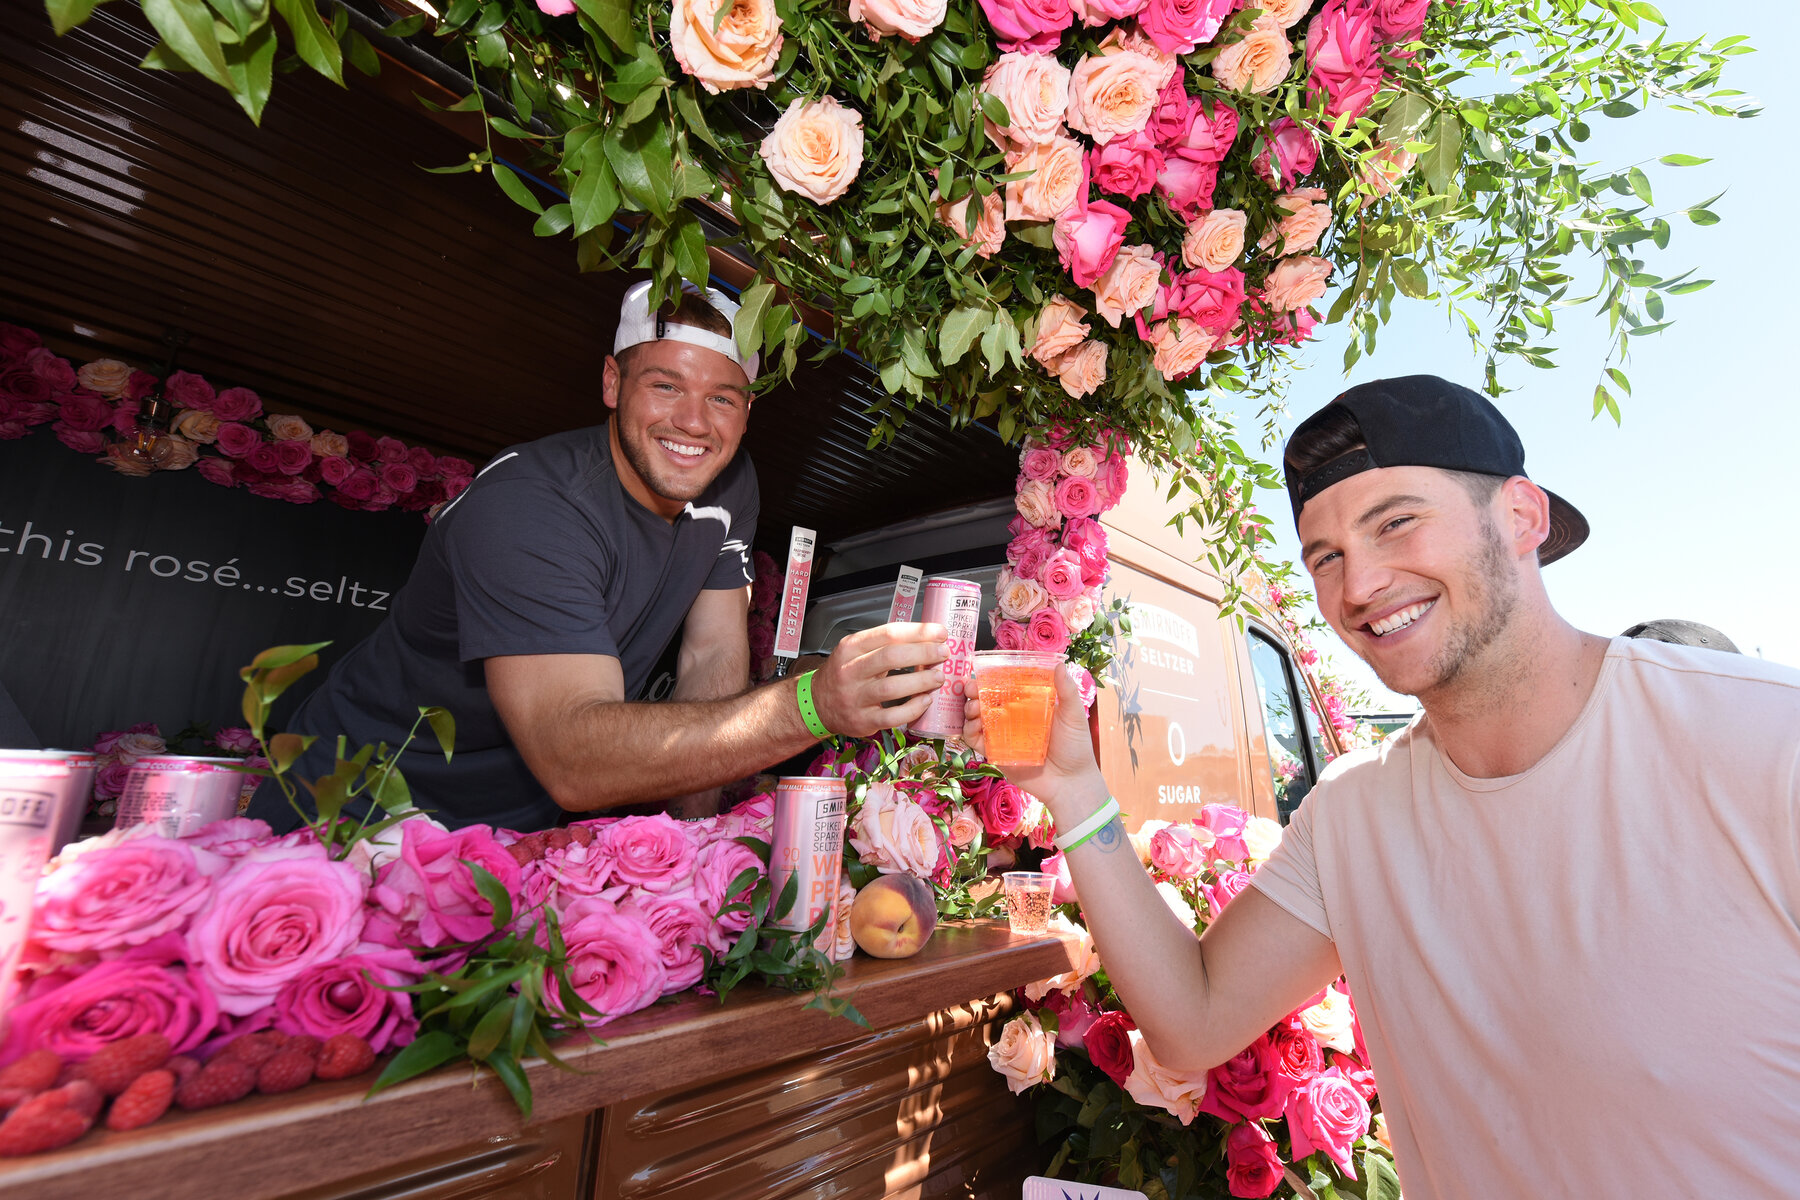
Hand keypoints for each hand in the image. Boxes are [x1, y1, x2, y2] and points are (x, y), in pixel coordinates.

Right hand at [809, 622, 947, 738]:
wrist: (817, 704)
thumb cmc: (844, 674)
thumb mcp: (855, 651)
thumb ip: (884, 645)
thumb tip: (926, 638)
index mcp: (851, 647)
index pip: (888, 634)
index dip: (918, 632)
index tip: (940, 632)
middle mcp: (850, 671)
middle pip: (891, 657)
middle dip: (924, 653)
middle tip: (944, 653)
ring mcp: (855, 697)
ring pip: (892, 688)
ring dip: (921, 681)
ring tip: (939, 677)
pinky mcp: (862, 721)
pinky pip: (891, 717)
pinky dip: (912, 708)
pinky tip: (925, 701)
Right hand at [961, 662, 1106, 820]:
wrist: (1071, 782)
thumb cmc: (1076, 747)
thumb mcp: (1074, 715)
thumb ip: (1067, 691)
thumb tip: (1060, 664)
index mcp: (1029, 704)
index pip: (1005, 686)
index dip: (991, 678)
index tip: (982, 671)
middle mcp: (1013, 718)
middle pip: (986, 700)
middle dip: (974, 692)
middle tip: (970, 688)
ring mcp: (1003, 735)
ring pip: (977, 718)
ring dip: (969, 710)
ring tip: (973, 708)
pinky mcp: (996, 753)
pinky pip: (976, 742)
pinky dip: (969, 732)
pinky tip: (973, 726)